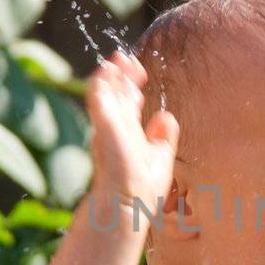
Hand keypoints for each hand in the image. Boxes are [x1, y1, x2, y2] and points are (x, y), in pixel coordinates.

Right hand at [87, 49, 178, 208]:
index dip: (131, 82)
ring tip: (115, 59)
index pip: (128, 100)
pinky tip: (106, 71)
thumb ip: (162, 138)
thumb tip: (166, 116)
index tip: (138, 68)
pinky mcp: (103, 129)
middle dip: (119, 73)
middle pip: (116, 92)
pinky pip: (98, 100)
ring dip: (109, 74)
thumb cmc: (142, 191)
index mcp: (128, 131)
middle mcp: (115, 128)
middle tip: (124, 56)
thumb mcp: (160, 158)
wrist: (129, 207)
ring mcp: (107, 128)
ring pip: (104, 92)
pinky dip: (100, 84)